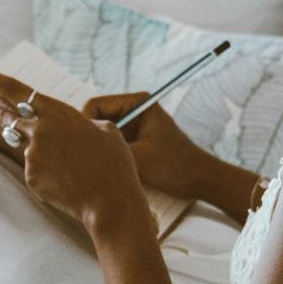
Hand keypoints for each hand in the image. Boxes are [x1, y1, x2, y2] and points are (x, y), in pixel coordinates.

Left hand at [0, 60, 150, 232]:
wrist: (109, 200)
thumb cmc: (113, 164)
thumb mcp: (106, 131)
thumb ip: (84, 124)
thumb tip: (77, 127)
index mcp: (57, 112)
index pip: (14, 89)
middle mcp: (39, 131)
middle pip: (5, 119)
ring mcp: (33, 155)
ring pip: (27, 148)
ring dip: (38, 152)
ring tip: (61, 162)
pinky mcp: (31, 178)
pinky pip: (35, 172)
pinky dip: (49, 175)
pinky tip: (68, 184)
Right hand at [82, 93, 213, 198]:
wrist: (200, 180)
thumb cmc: (177, 166)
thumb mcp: (140, 158)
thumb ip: (110, 151)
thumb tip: (82, 152)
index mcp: (137, 102)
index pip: (95, 105)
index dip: (86, 125)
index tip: (85, 148)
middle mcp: (133, 110)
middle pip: (96, 119)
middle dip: (93, 138)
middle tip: (90, 159)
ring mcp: (132, 125)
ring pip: (102, 134)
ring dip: (100, 148)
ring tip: (102, 166)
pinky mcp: (133, 141)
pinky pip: (111, 144)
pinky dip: (108, 156)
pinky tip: (110, 170)